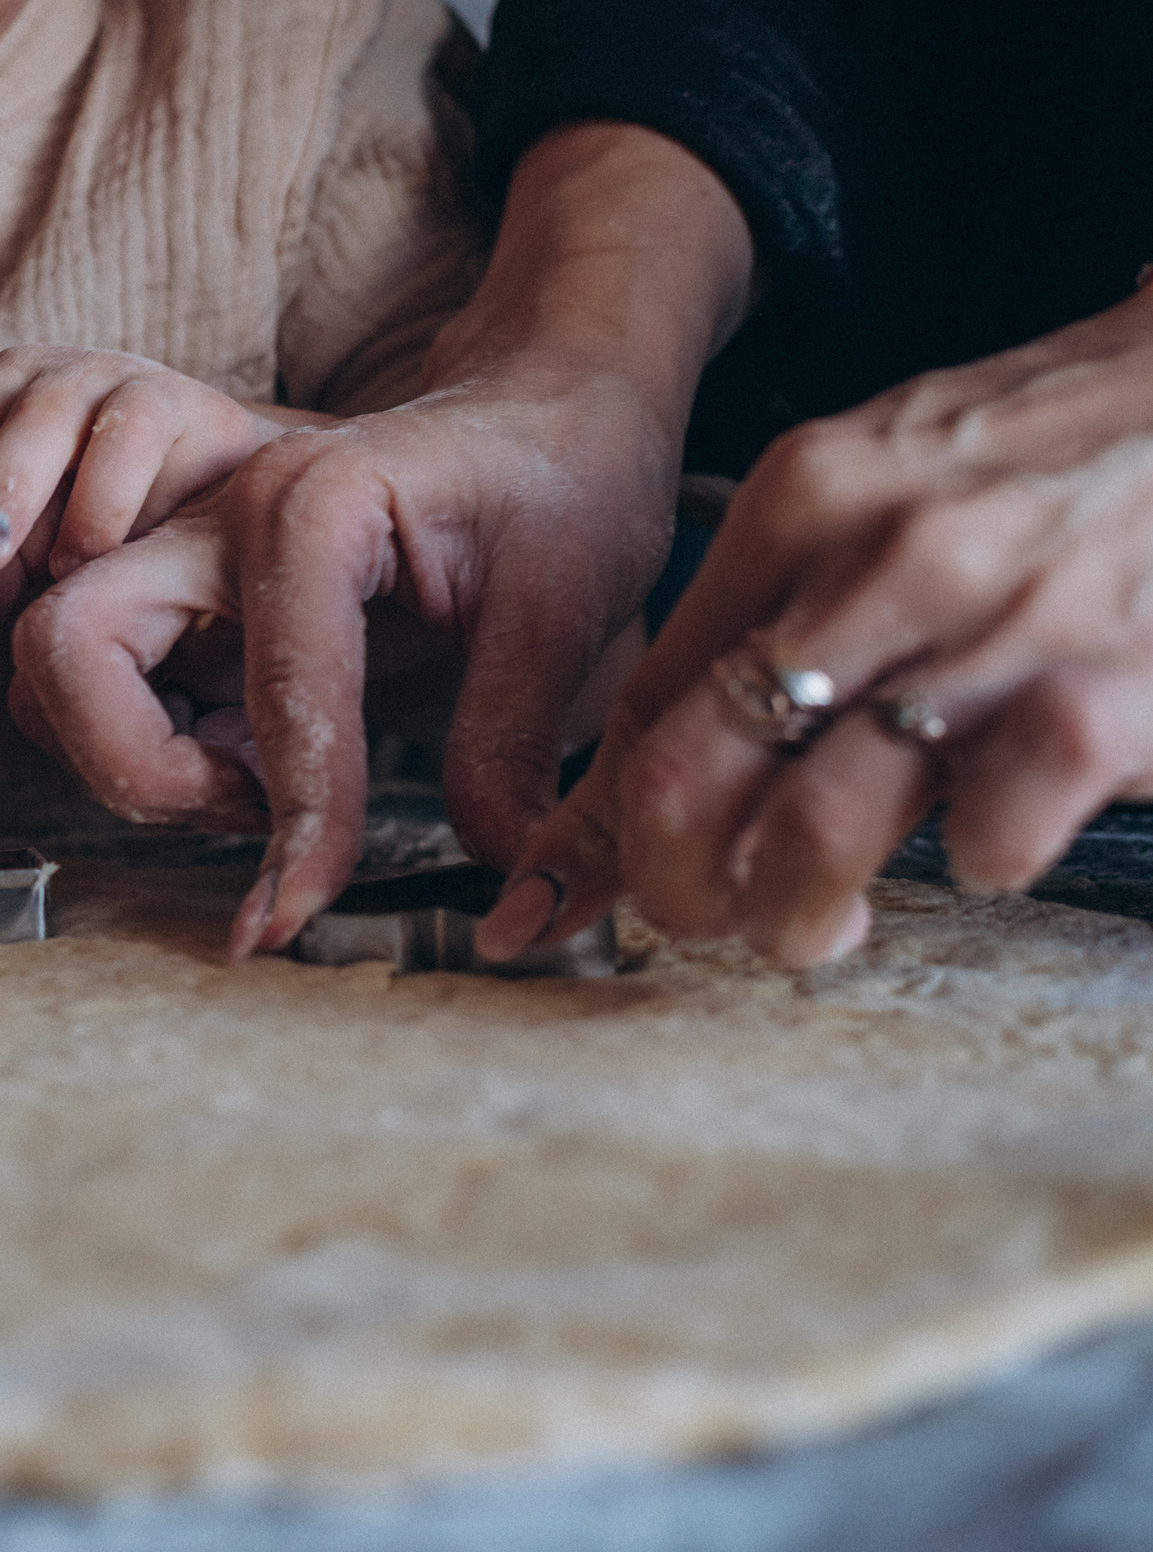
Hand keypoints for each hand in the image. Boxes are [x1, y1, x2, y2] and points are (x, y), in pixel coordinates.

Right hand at [0, 125, 754, 958]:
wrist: (540, 409)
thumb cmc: (558, 483)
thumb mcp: (563, 610)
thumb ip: (511, 746)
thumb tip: (508, 886)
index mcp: (314, 503)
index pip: (273, 692)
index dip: (290, 824)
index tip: (291, 923)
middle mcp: (218, 514)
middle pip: (67, 650)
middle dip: (133, 764)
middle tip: (249, 810)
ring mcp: (182, 548)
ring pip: (54, 672)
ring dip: (131, 759)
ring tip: (257, 787)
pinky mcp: (177, 591)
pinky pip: (93, 682)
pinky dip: (142, 744)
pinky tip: (247, 760)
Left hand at [0, 345, 298, 688]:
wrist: (217, 502)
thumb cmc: (91, 526)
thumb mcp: (20, 566)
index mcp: (2, 404)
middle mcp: (60, 384)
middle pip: (17, 416)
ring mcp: (127, 388)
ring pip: (88, 417)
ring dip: (72, 493)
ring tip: (59, 571)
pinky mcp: (193, 406)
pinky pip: (149, 432)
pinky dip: (125, 491)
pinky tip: (112, 553)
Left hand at [485, 281, 1152, 967]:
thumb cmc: (1039, 469)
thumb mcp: (871, 502)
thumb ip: (753, 625)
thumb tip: (626, 783)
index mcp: (800, 503)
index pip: (644, 703)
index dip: (609, 823)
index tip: (610, 880)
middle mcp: (882, 558)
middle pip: (688, 776)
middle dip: (675, 887)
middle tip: (711, 915)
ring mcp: (998, 623)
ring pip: (810, 829)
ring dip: (792, 914)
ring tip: (817, 921)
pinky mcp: (1108, 686)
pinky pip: (990, 834)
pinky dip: (974, 866)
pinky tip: (984, 843)